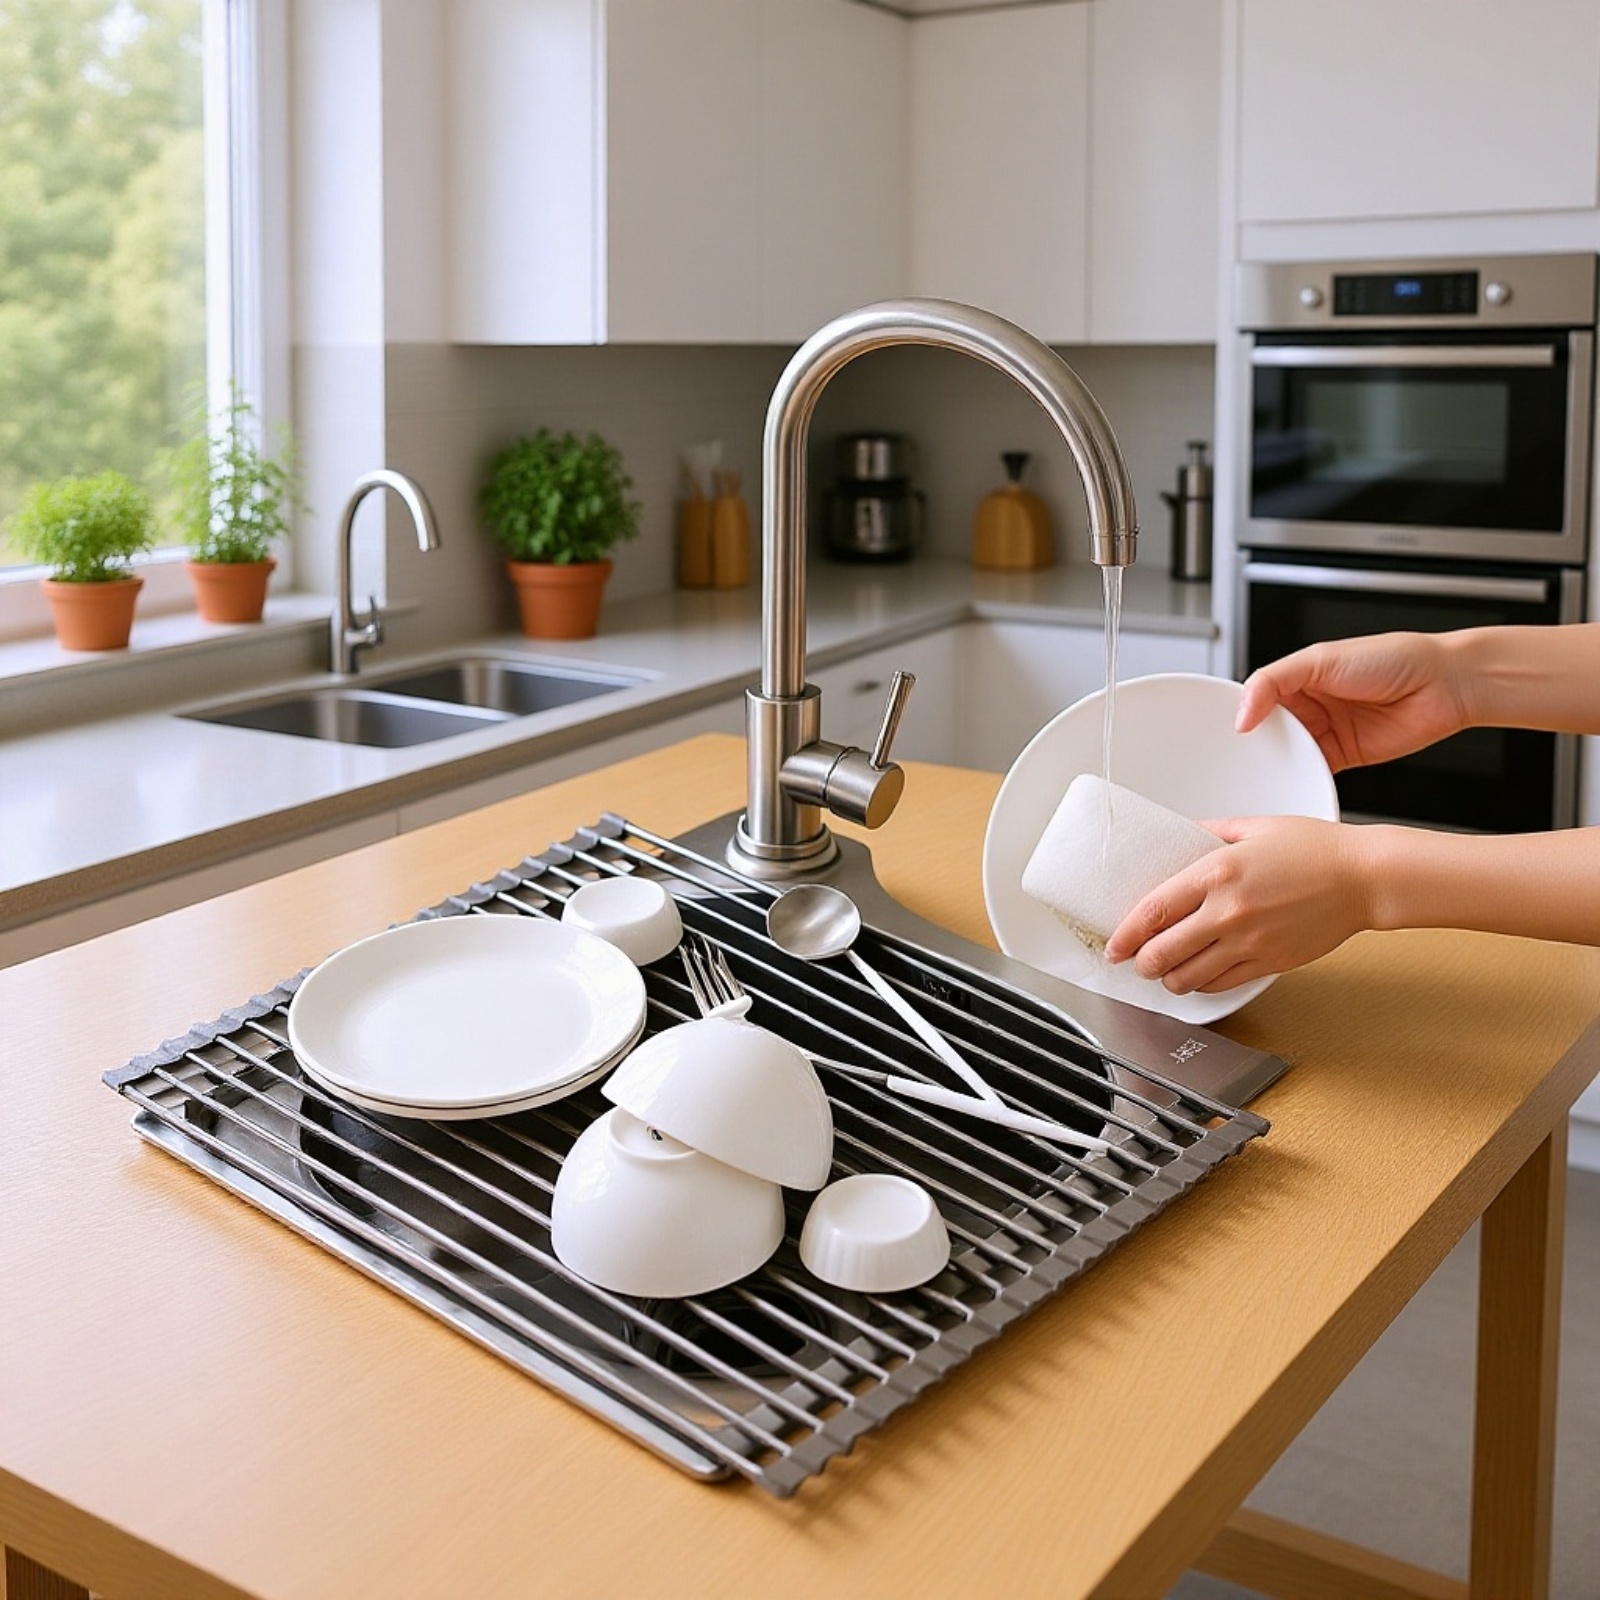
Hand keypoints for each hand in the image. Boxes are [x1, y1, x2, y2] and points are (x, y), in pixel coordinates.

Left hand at [1102, 816, 1373, 993]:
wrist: (1364, 878)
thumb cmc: (1315, 849)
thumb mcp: (1253, 827)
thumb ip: (1210, 832)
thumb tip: (1181, 836)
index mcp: (1217, 873)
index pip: (1153, 912)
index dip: (1125, 934)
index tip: (1113, 946)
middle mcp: (1228, 911)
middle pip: (1163, 952)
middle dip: (1141, 963)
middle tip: (1136, 962)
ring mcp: (1250, 942)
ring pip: (1189, 977)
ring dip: (1169, 979)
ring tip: (1165, 971)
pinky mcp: (1270, 962)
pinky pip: (1222, 984)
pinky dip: (1202, 985)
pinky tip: (1199, 974)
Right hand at [1236, 632, 1470, 771]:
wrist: (1444, 686)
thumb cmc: (1395, 657)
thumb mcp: (1322, 658)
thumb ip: (1275, 680)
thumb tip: (1243, 712)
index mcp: (1298, 676)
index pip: (1254, 696)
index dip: (1237, 713)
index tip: (1223, 731)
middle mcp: (1309, 704)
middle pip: (1266, 730)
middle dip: (1253, 743)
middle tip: (1239, 756)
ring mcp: (1325, 731)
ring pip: (1287, 753)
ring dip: (1276, 763)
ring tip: (1264, 769)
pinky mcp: (1342, 756)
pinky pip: (1312, 771)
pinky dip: (1301, 778)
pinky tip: (1292, 778)